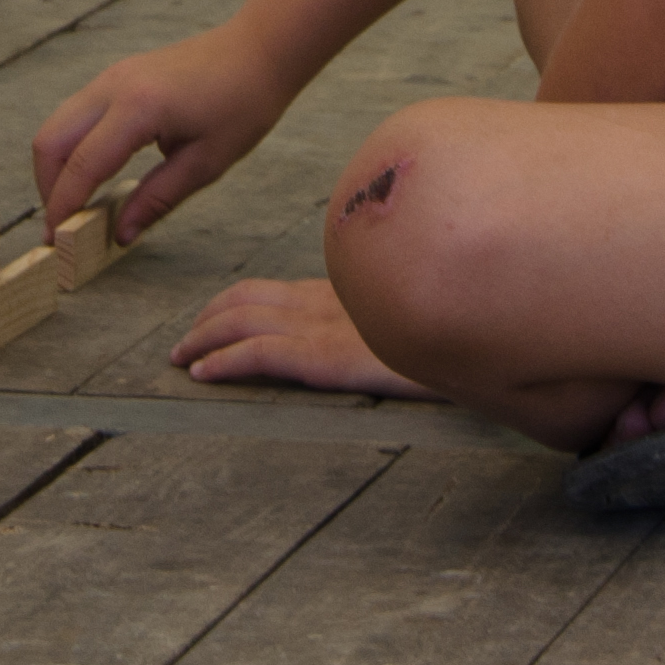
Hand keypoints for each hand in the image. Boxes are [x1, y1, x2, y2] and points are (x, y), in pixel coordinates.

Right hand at [29, 21, 293, 243]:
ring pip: (57, 125)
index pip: (83, 165)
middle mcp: (113, 87)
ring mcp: (110, 77)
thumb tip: (120, 235)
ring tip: (76, 205)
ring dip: (58, 167)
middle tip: (62, 225)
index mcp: (138, 108)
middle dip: (48, 187)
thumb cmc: (242, 103)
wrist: (257, 50)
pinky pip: (75, 114)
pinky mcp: (115, 77)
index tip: (56, 240)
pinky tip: (94, 173)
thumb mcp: (206, 163)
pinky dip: (72, 147)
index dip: (63, 206)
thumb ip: (157, 199)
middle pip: (50, 141)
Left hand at [171, 276, 442, 398]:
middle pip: (245, 300)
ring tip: (182, 359)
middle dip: (206, 321)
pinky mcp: (330, 356)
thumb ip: (378, 323)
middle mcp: (326, 303)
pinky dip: (225, 361)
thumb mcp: (407, 322)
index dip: (227, 305)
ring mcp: (326, 327)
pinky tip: (205, 374)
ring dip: (203, 339)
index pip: (266, 290)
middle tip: (182, 344)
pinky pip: (262, 353)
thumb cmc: (451, 330)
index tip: (206, 322)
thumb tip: (361, 342)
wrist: (482, 332)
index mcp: (340, 294)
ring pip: (242, 322)